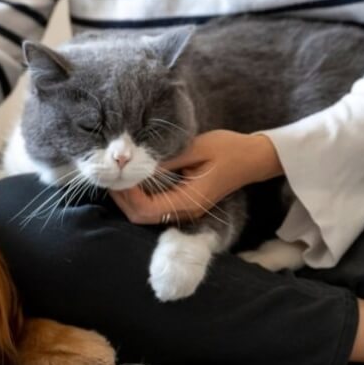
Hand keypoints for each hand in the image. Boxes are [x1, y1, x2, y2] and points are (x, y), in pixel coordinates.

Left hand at [110, 130, 281, 224]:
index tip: (118, 172)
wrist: (252, 158)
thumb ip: (166, 160)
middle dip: (121, 197)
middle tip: (111, 174)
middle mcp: (183, 212)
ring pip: (143, 213)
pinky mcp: (181, 204)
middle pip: (139, 216)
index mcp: (188, 201)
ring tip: (117, 174)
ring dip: (127, 197)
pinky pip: (152, 205)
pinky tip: (131, 177)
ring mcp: (182, 210)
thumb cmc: (228, 149)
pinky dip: (137, 195)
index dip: (126, 194)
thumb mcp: (196, 148)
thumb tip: (137, 165)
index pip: (145, 209)